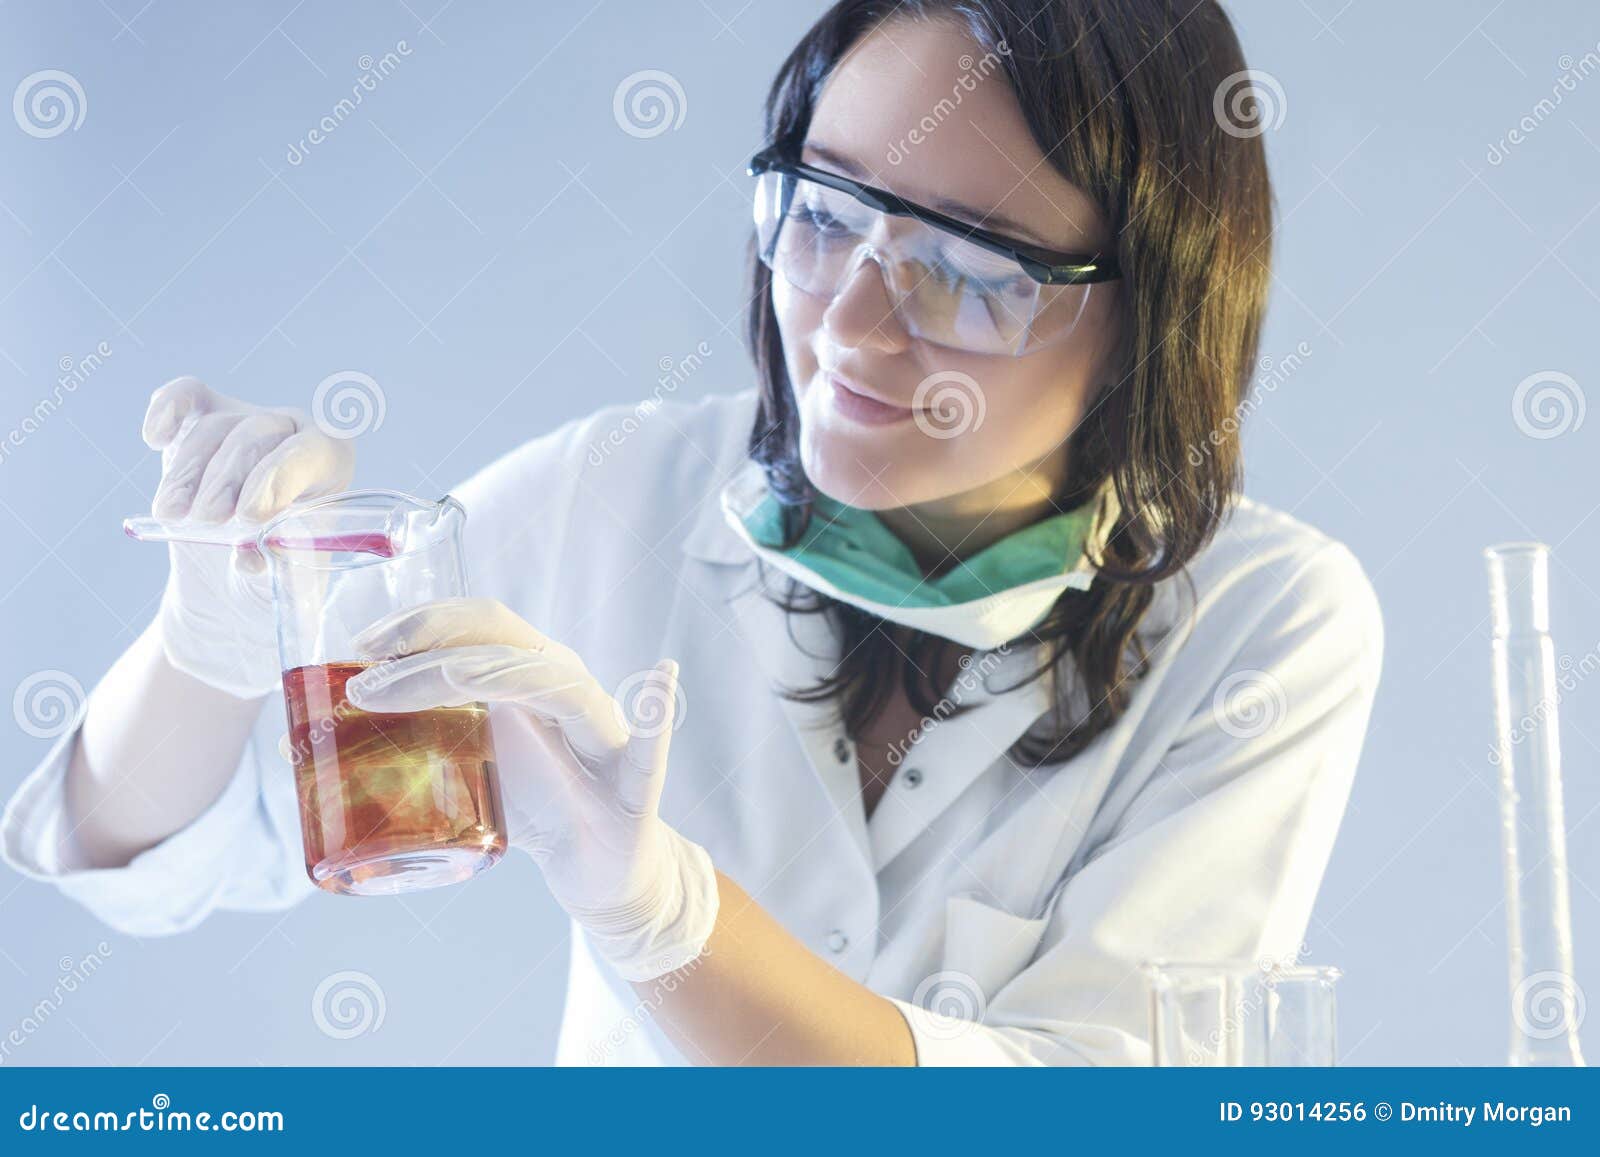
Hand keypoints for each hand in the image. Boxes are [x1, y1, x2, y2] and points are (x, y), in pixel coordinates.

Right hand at [141, 376, 354, 697]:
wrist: (234, 587)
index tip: (251, 518)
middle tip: (206, 521)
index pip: (312, 452)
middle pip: (256, 436)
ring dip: (187, 474)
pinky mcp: (202, 421)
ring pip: (214, 429)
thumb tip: (250, 555)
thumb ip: (276, 564)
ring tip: (173, 516)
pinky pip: (187, 397)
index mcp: (331, 465)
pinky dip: (168, 409)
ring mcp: (246, 420)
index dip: (279, 478)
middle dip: (225, 480)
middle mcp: (293, 432)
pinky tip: (155, 438)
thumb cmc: (275, 578)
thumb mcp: (287, 582)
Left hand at [343, 598, 717, 981]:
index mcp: (523, 674)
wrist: (596, 866)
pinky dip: (656, 713)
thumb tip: (289, 739)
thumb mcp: (454, 768)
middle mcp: (564, 685)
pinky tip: (658, 681)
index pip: (477, 623)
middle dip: (432, 649)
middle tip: (363, 683)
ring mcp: (600, 726)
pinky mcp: (635, 779)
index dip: (421, 622)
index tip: (357, 646)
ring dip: (492, 678)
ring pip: (556, 682)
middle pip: (506, 640)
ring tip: (437, 689)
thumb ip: (389, 746)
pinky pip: (651, 744)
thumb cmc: (528, 804)